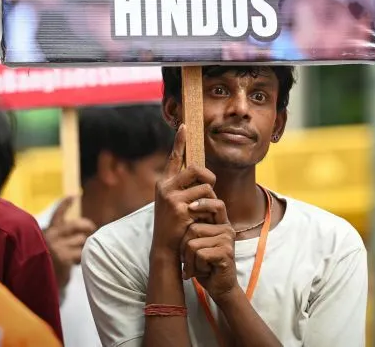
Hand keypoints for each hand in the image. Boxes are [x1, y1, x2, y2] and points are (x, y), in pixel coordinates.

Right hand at [42, 196, 96, 294]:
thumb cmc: (44, 263)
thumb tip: (81, 231)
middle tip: (92, 228)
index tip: (74, 196)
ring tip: (77, 254)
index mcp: (47, 231)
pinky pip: (81, 253)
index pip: (57, 214)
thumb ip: (59, 237)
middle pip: (75, 225)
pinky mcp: (64, 258)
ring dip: (83, 246)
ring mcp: (58, 246)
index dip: (66, 204)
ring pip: (81, 240)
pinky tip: (76, 263)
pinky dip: (81, 257)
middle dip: (86, 225)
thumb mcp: (47, 246)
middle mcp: (51, 236)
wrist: (36, 282)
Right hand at [151, 125, 217, 253]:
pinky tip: (201, 220)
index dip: (180, 141)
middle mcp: (165, 187)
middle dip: (209, 178)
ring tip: (203, 212)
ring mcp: (172, 198)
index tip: (185, 126)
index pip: (174, 158)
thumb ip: (183, 188)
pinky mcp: (181, 210)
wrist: (166, 248)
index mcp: (164, 183)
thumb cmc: (174, 225)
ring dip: (210, 199)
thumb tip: (200, 174)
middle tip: (210, 187)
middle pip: (196, 169)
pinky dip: (209, 211)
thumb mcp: (174, 203)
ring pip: (205, 188)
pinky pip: (206, 202)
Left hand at [180, 198, 237, 300]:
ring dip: (189, 260)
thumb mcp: (199, 243)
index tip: (190, 207)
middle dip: (184, 247)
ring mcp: (227, 241)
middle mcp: (227, 230)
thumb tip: (180, 209)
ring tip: (197, 266)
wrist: (220, 287)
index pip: (216, 204)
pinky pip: (199, 254)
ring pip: (193, 243)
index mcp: (222, 224)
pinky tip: (203, 271)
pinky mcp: (225, 253)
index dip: (203, 203)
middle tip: (190, 259)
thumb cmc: (206, 264)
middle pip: (193, 228)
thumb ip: (195, 227)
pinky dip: (195, 266)